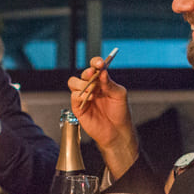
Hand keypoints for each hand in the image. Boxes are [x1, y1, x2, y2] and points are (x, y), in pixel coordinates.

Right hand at [67, 59, 137, 177]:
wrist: (117, 131)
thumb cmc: (120, 113)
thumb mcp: (119, 94)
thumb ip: (110, 83)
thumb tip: (102, 71)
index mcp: (101, 82)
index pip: (95, 67)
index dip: (95, 62)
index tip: (99, 63)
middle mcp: (91, 87)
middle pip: (82, 74)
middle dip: (87, 72)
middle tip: (92, 74)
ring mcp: (84, 97)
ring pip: (73, 82)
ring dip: (82, 83)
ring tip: (92, 90)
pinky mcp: (78, 107)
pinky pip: (74, 96)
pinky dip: (81, 95)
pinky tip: (90, 98)